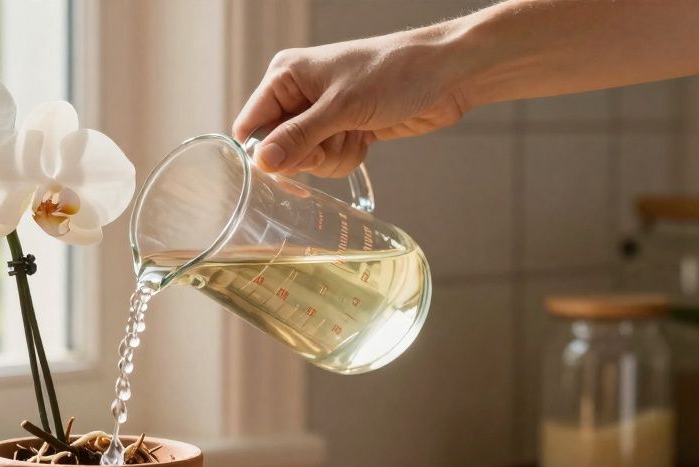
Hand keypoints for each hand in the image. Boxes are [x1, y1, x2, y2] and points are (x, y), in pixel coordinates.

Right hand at [233, 29, 469, 177]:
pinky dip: (346, 156)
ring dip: (332, 156)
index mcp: (286, 75)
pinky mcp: (342, 129)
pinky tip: (365, 138)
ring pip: (306, 158)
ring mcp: (322, 114)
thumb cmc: (395, 73)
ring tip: (356, 132)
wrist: (447, 75)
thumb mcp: (341, 107)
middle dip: (308, 153)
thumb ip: (298, 137)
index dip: (267, 149)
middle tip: (335, 137)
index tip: (295, 158)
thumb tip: (262, 162)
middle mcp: (298, 94)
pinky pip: (329, 160)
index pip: (251, 124)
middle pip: (278, 147)